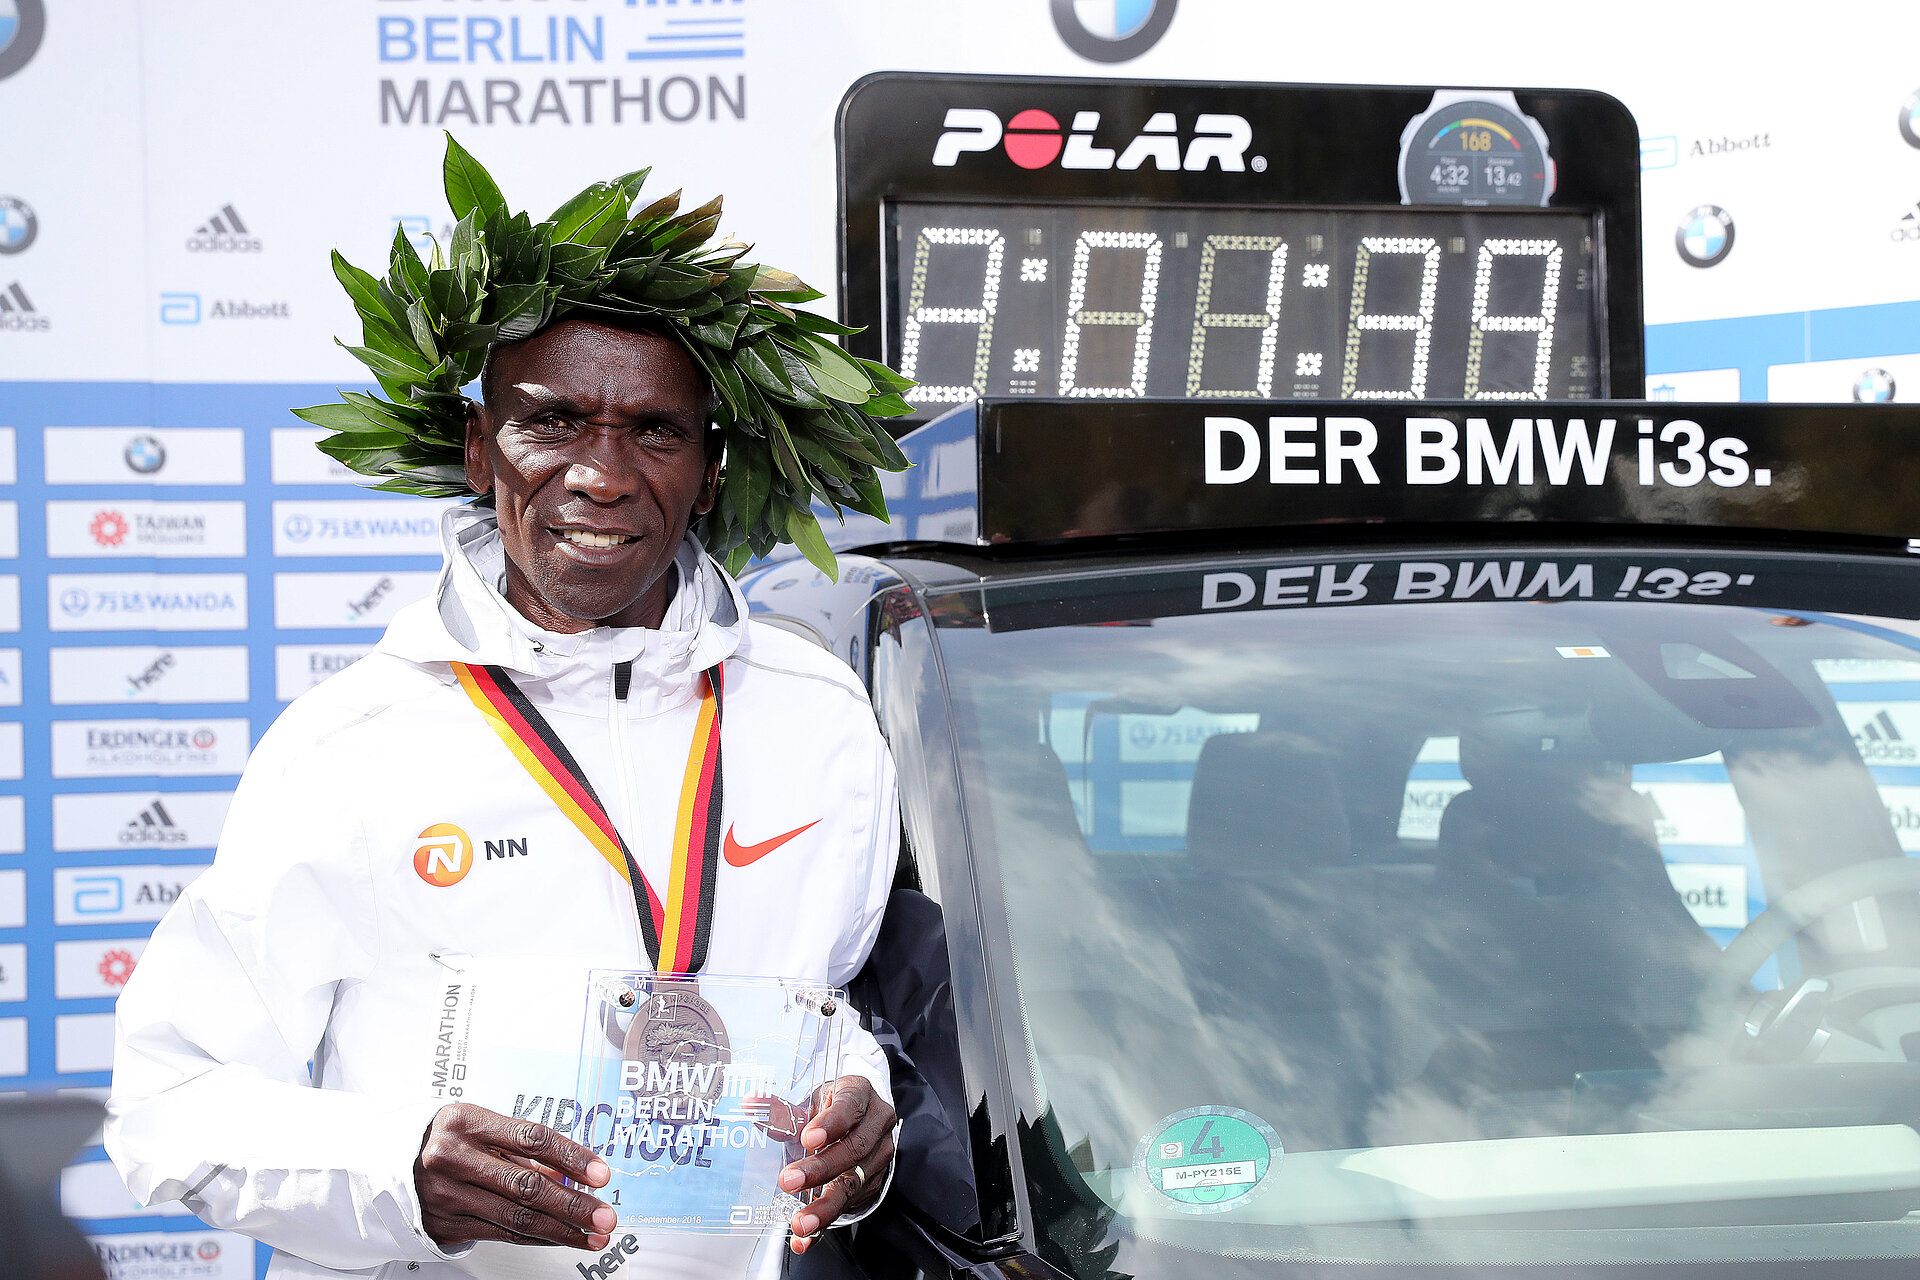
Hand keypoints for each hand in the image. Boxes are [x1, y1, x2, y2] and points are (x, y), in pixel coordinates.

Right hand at [415, 1102, 617, 1250]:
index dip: (571, 1158)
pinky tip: (560, 1238)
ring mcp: (447, 1194)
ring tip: (592, 1236)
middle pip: (527, 1185)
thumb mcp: (482, 1127)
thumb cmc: (449, 1138)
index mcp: (467, 1122)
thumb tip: (572, 1174)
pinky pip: (501, 1233)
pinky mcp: (444, 1223)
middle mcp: (453, 1158)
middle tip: (604, 1217)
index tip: (601, 1174)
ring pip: (517, 1216)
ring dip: (561, 1230)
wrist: (392, 1162)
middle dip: (573, 1205)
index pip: (532, 1139)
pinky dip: (536, 1237)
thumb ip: (524, 1149)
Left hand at [776, 1075, 895, 1254]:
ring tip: (801, 1221)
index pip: (850, 1106)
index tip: (808, 1137)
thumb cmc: (833, 1108)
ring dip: (825, 1206)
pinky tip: (806, 1237)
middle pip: (854, 1149)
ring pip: (854, 1183)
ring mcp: (877, 1157)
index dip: (831, 1123)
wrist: (858, 1122)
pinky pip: (848, 1206)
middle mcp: (876, 1126)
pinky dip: (824, 1225)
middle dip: (821, 1169)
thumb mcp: (811, 1103)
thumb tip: (751, 1103)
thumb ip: (783, 1110)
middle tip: (790, 1181)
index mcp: (860, 1095)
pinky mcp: (870, 1185)